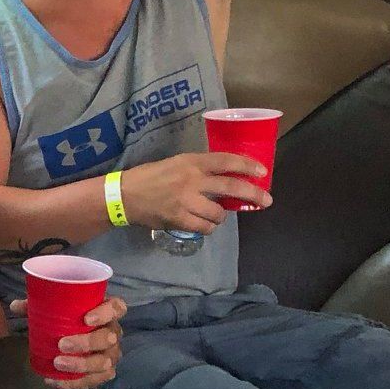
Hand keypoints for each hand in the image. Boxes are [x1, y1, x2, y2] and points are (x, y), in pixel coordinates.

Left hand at [43, 295, 124, 388]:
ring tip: (57, 364)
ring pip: (104, 362)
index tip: (86, 319)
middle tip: (62, 344)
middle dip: (86, 342)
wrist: (68, 342)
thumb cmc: (64, 320)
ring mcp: (111, 354)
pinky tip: (56, 380)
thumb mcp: (51, 310)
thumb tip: (15, 306)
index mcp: (106, 311)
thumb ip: (35, 305)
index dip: (106, 313)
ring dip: (81, 365)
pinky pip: (95, 381)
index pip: (117, 308)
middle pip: (109, 337)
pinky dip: (75, 382)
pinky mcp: (104, 373)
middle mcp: (113, 332)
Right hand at [115, 154, 267, 234]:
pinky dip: (208, 227)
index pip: (226, 161)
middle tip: (266, 201)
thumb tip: (223, 179)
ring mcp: (186, 201)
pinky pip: (205, 227)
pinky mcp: (179, 220)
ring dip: (221, 216)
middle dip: (253, 195)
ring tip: (214, 214)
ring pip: (219, 213)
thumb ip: (197, 169)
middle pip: (231, 187)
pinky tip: (203, 223)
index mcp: (190, 162)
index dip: (247, 166)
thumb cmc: (149, 177)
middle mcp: (191, 180)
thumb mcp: (174, 163)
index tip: (262, 171)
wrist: (123, 195)